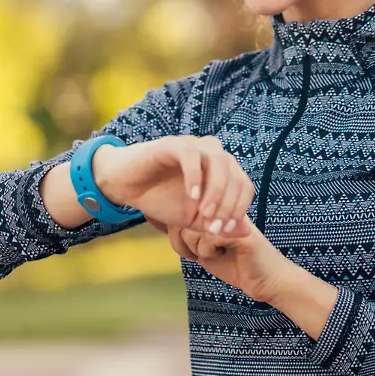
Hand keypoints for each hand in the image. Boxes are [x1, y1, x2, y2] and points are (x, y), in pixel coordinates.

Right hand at [94, 135, 254, 234]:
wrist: (127, 187)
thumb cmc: (162, 200)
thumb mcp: (192, 219)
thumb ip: (218, 223)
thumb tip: (247, 231)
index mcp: (221, 169)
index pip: (243, 186)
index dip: (238, 210)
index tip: (224, 231)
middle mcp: (211, 153)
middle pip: (234, 174)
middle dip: (228, 204)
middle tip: (214, 228)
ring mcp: (192, 145)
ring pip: (218, 162)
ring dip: (215, 191)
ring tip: (204, 214)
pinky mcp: (172, 144)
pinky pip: (191, 156)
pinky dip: (195, 177)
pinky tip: (191, 197)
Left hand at [148, 215, 290, 302]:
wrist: (268, 281)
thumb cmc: (237, 266)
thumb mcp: (206, 251)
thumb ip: (189, 238)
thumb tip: (167, 227)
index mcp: (218, 209)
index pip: (184, 211)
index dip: (178, 233)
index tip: (188, 251)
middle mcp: (225, 208)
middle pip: (186, 218)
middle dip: (184, 242)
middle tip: (197, 255)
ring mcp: (233, 217)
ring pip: (195, 227)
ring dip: (197, 248)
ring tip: (213, 254)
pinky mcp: (240, 230)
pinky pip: (209, 236)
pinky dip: (208, 251)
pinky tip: (222, 255)